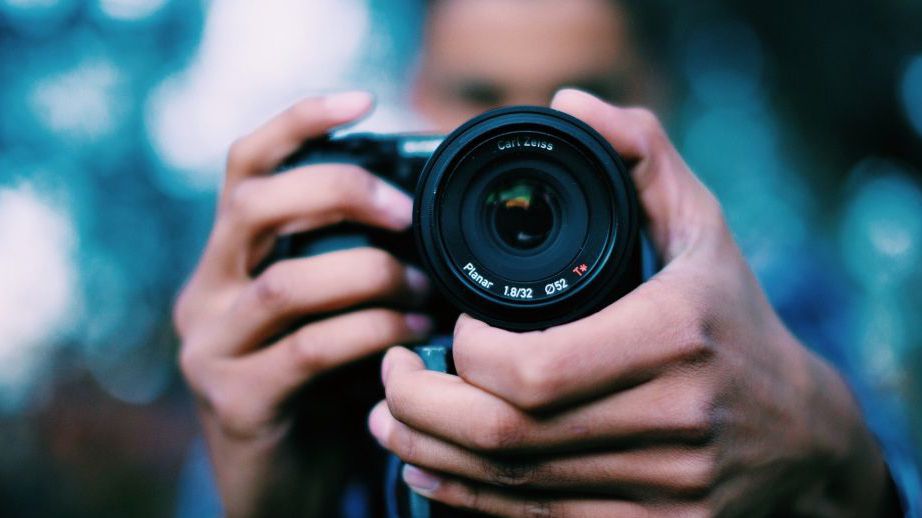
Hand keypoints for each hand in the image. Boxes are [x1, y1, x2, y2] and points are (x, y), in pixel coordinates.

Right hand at [174, 92, 431, 516]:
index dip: (298, 123)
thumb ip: (346, 260)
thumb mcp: (327, 310)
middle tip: (406, 212)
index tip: (362, 101)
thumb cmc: (322, 385)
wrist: (286, 483)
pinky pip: (310, 350)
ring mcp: (214, 348)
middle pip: (255, 205)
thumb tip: (426, 211)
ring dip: (370, 275)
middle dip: (340, 192)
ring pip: (288, 282)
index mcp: (230, 258)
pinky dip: (371, 333)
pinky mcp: (238, 402)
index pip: (245, 167)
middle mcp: (208, 293)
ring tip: (422, 285)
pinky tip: (413, 336)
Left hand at [369, 90, 897, 516]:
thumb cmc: (736, 322)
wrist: (799, 436)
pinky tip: (429, 470)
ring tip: (389, 419)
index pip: (532, 368)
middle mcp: (669, 420)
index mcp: (674, 339)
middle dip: (422, 407)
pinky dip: (466, 499)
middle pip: (506, 435)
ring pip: (510, 486)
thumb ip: (641, 157)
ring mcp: (660, 487)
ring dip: (428, 454)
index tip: (449, 328)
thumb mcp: (703, 230)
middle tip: (389, 374)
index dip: (464, 354)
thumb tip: (572, 104)